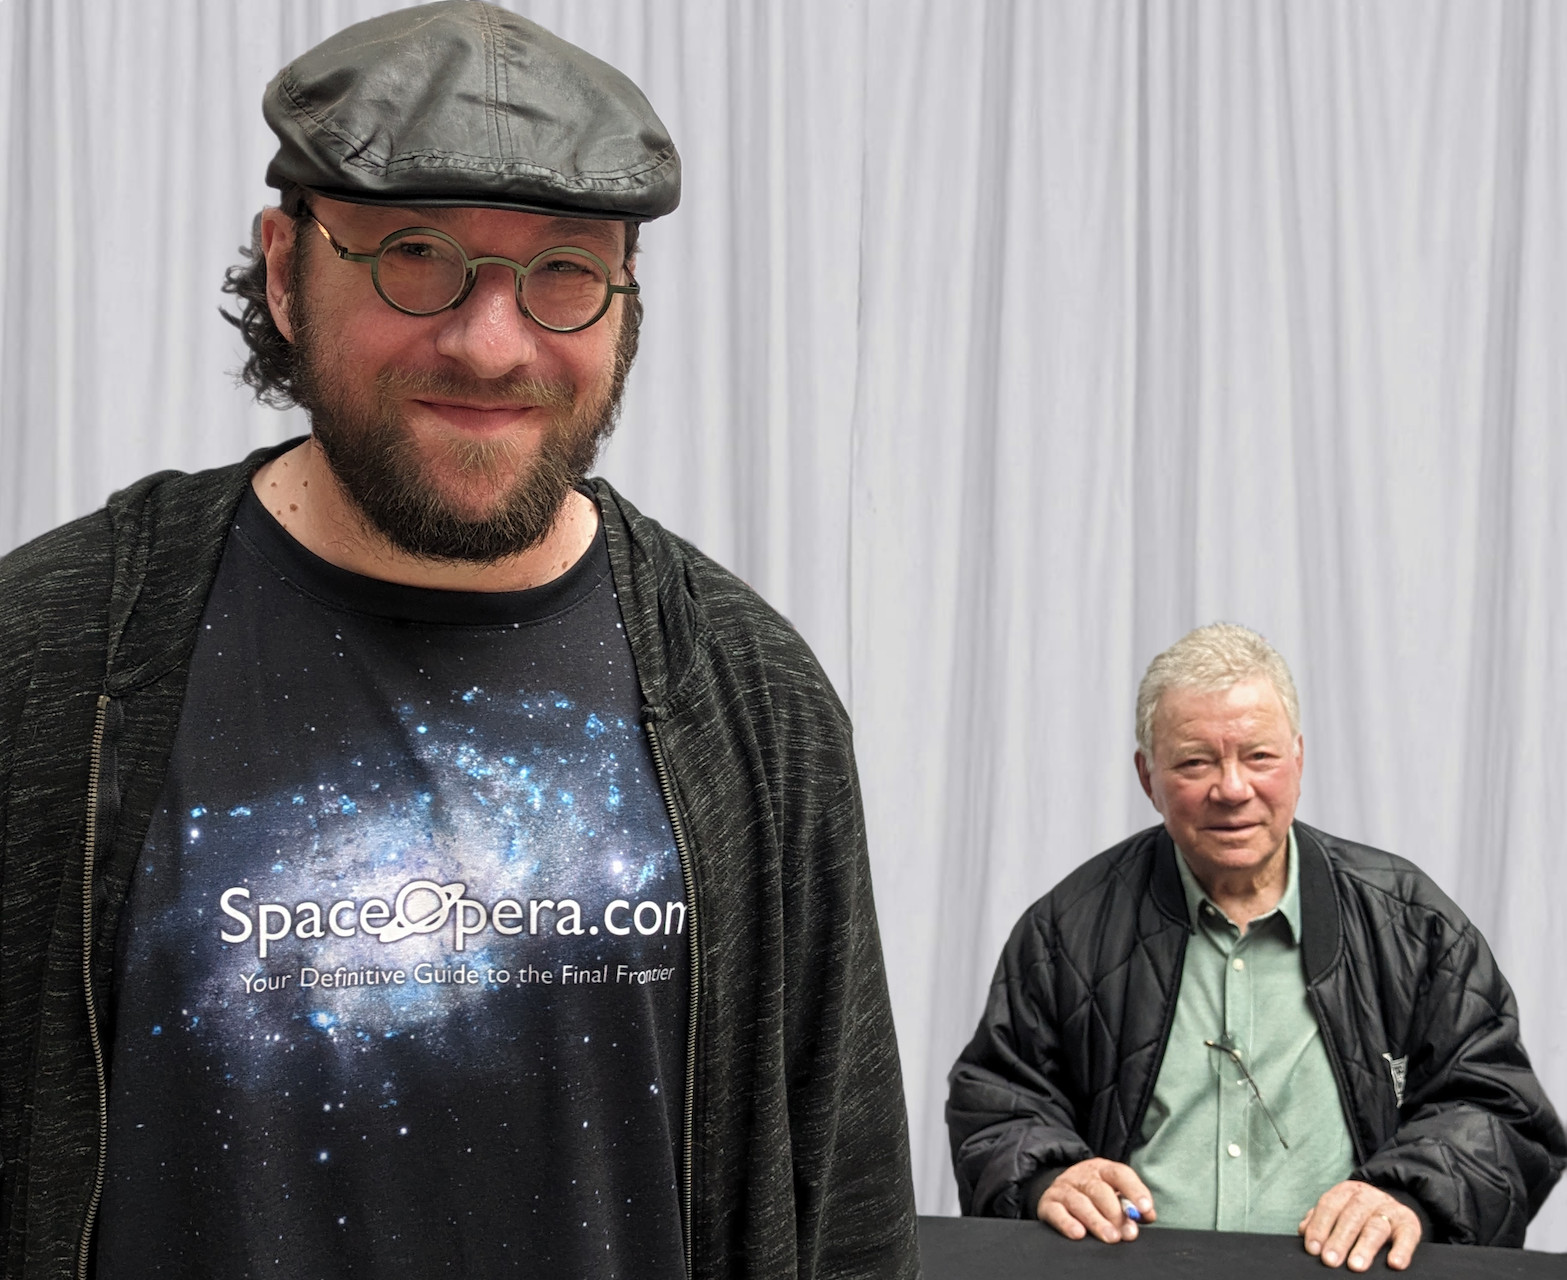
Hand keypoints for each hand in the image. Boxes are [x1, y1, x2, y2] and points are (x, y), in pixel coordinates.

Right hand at [1036, 1158, 1155, 1243]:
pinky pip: (1057, 1212)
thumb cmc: (1094, 1196)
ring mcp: (1063, 1187)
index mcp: (1102, 1169)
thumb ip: (1131, 1204)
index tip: (1145, 1209)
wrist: (1060, 1190)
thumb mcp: (1113, 1193)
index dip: (1135, 1190)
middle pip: (1099, 1190)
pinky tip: (1079, 1234)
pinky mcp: (1048, 1203)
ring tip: (1111, 1237)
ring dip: (1097, 1221)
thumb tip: (1148, 1215)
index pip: (1120, 1174)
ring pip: (1080, 1202)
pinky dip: (1067, 1223)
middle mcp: (1081, 1175)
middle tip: (1127, 1233)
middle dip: (1115, 1213)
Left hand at [1299, 1180, 1420, 1270]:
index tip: (1313, 1248)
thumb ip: (1321, 1219)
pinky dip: (1402, 1250)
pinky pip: (1408, 1236)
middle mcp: (1369, 1197)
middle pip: (1352, 1216)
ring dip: (1365, 1247)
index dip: (1319, 1226)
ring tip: (1355, 1266)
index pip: (1329, 1206)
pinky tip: (1394, 1263)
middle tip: (1330, 1260)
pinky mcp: (1410, 1224)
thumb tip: (1303, 1231)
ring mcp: (1390, 1209)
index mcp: (1347, 1191)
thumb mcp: (1340, 1210)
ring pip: (1376, 1226)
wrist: (1394, 1209)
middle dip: (1339, 1239)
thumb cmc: (1360, 1215)